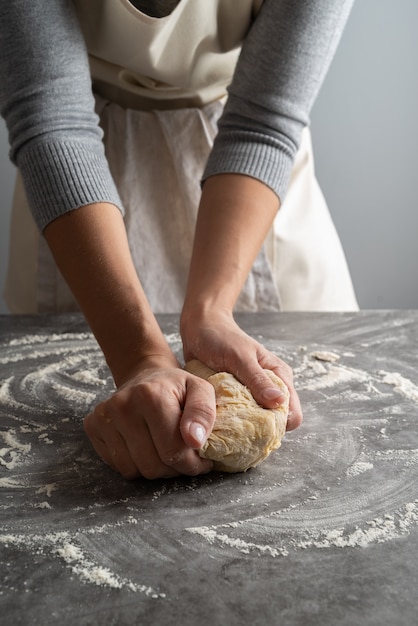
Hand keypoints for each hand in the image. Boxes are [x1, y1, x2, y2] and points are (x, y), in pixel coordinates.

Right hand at [84, 356, 215, 479]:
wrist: (145, 374)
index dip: (192, 464)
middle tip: (182, 455)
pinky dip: (135, 463)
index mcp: (151, 396)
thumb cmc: (176, 387)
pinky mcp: (93, 426)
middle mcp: (122, 406)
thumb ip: (204, 414)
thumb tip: (195, 441)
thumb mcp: (200, 390)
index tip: (201, 460)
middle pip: (152, 465)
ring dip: (154, 468)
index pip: (173, 451)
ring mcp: (104, 417)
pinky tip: (145, 446)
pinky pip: (117, 465)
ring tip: (164, 450)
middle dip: (173, 468)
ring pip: (133, 470)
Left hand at [180, 308, 302, 430]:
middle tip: (238, 431)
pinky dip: (231, 424)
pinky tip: (218, 424)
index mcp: (280, 377)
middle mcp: (271, 389)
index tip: (256, 429)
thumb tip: (279, 402)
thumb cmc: (221, 338)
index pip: (292, 414)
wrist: (199, 329)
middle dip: (261, 431)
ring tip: (227, 427)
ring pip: (257, 425)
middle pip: (276, 424)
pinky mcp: (237, 400)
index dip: (279, 426)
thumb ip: (258, 379)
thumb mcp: (240, 357)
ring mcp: (253, 396)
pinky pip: (239, 420)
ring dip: (244, 429)